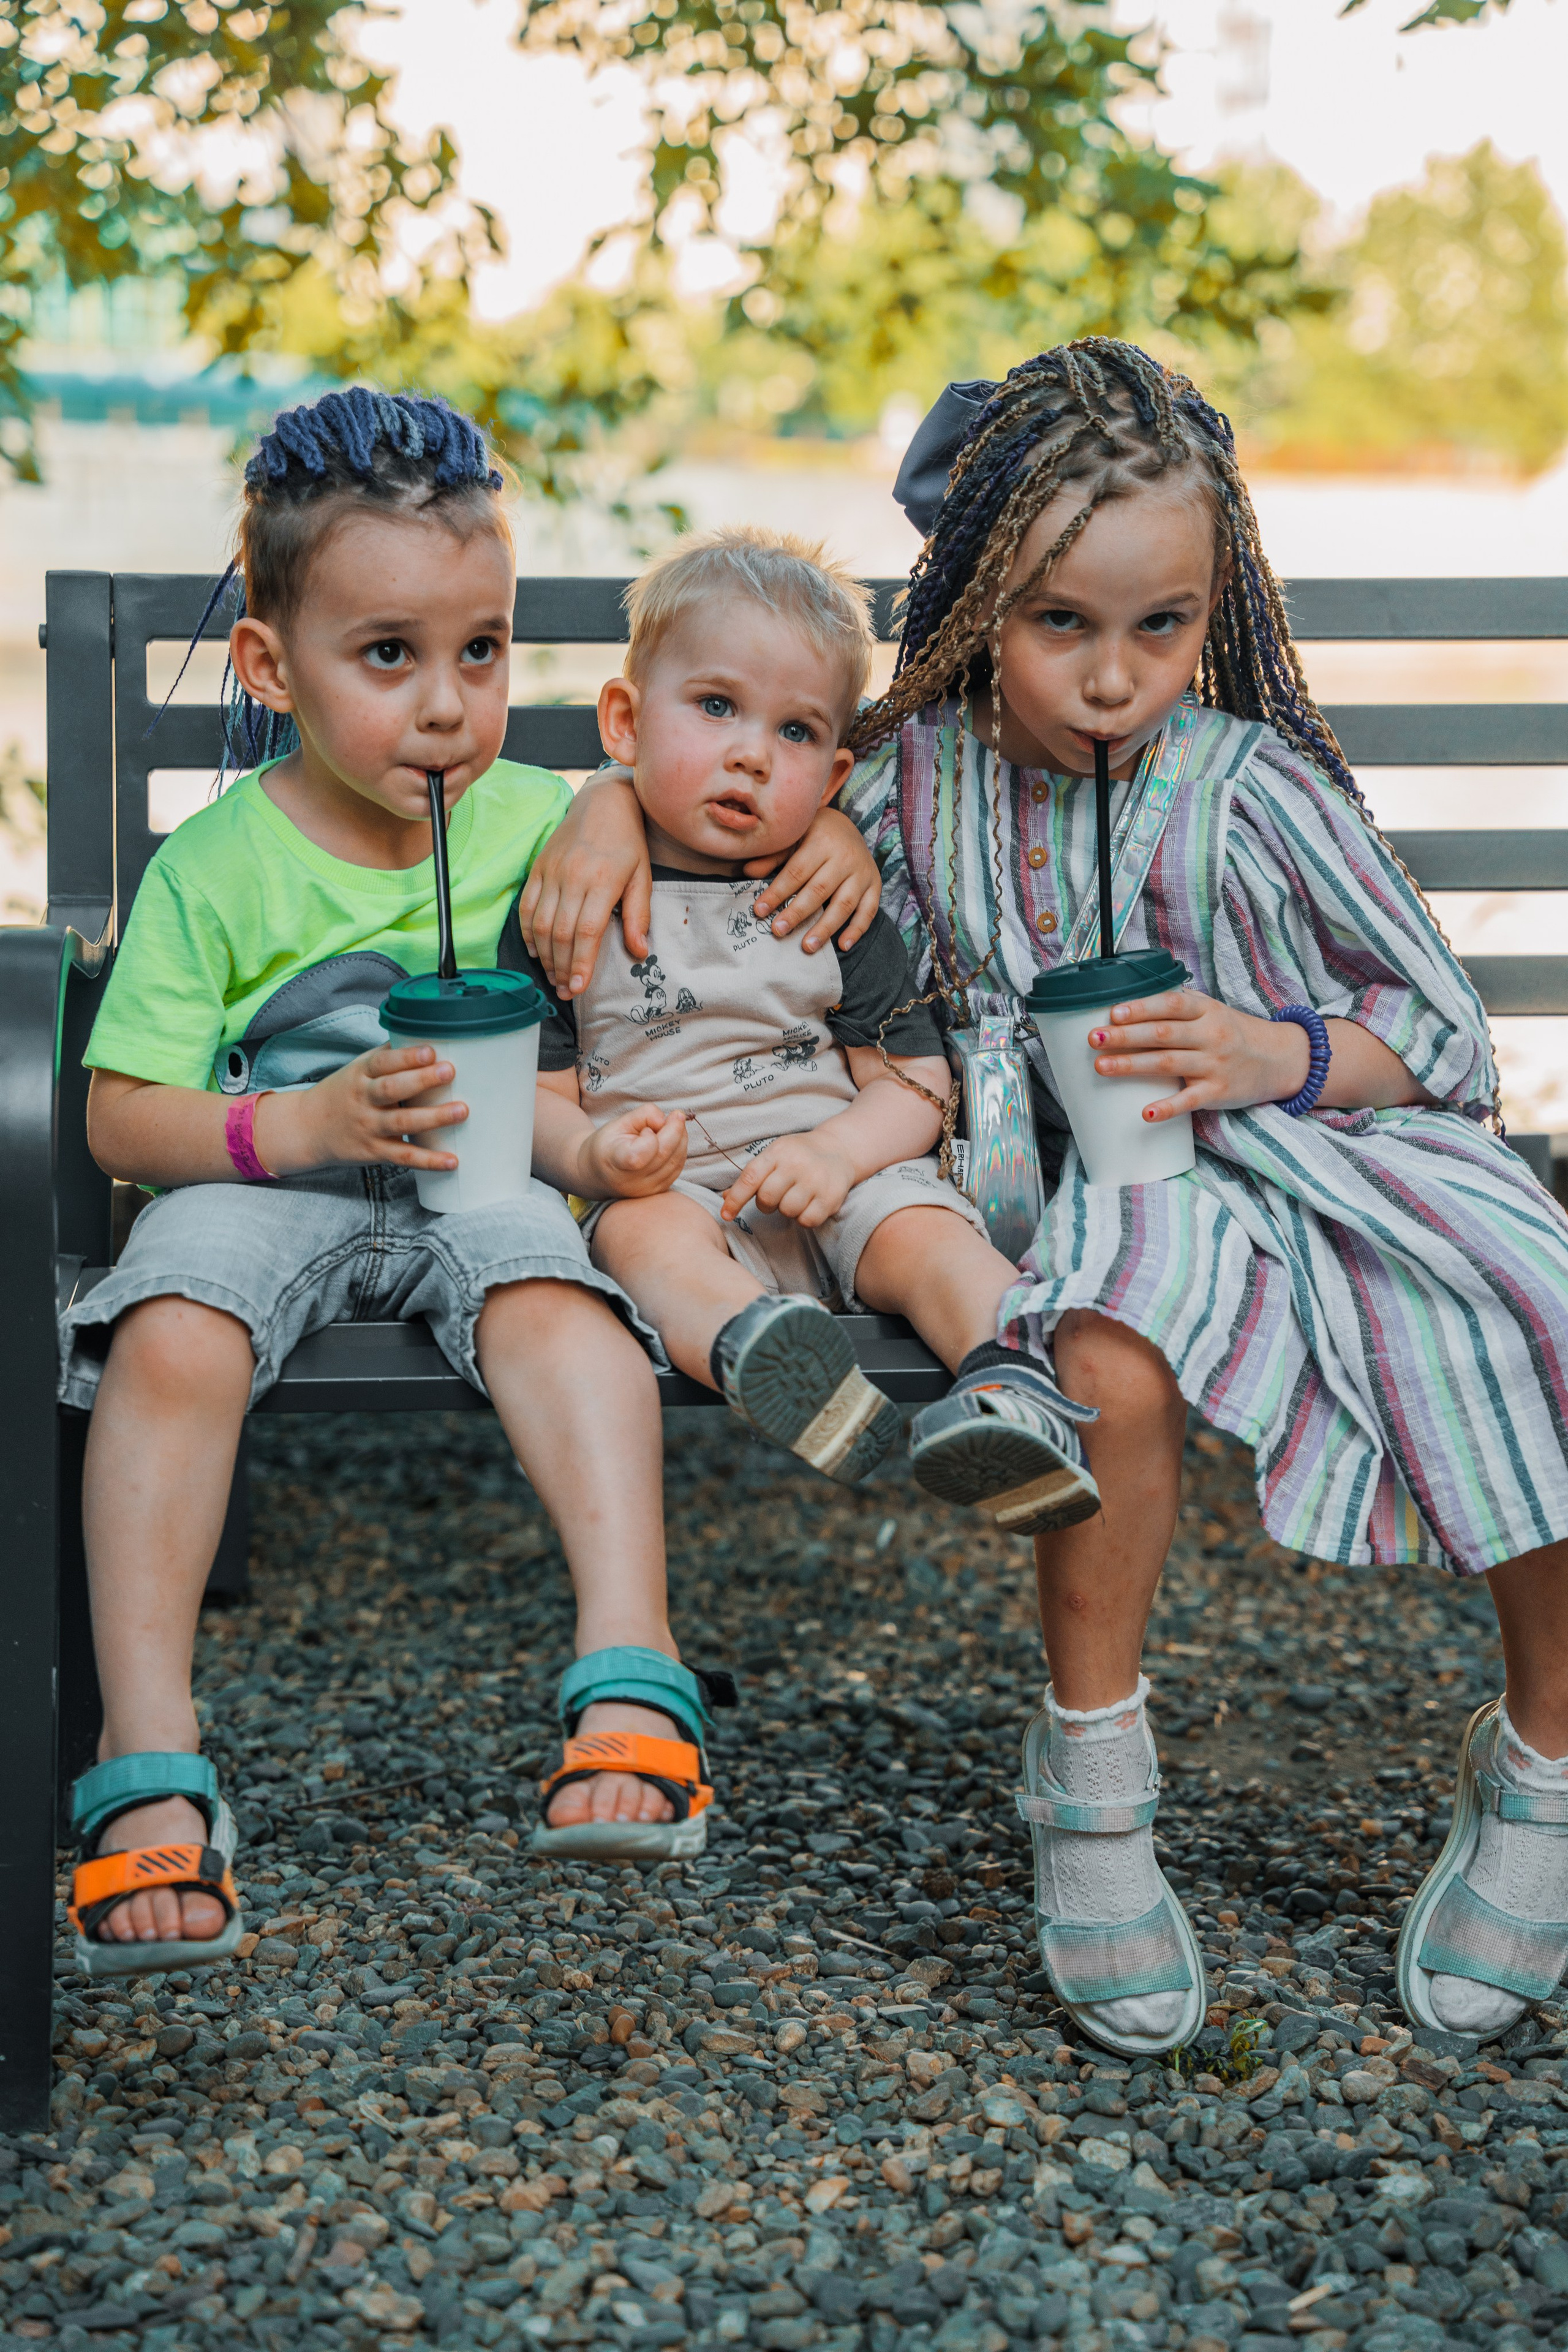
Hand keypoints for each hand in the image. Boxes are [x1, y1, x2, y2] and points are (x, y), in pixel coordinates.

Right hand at [261, 1044, 466, 1173]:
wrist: (307, 1128)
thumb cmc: (344, 1093)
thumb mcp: (358, 1069)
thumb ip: (388, 1056)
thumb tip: (427, 1035)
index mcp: (361, 1074)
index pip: (382, 1062)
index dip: (406, 1057)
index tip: (430, 1051)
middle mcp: (363, 1099)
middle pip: (391, 1089)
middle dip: (421, 1080)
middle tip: (449, 1071)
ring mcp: (368, 1127)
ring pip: (401, 1122)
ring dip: (432, 1118)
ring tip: (461, 1111)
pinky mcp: (374, 1151)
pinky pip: (404, 1156)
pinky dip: (429, 1160)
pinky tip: (452, 1160)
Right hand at [517, 769, 649, 996]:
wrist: (603, 802)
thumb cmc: (628, 842)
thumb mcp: (643, 876)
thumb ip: (639, 915)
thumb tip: (640, 952)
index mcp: (603, 880)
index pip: (587, 931)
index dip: (581, 963)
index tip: (578, 988)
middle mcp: (573, 876)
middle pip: (560, 932)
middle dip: (562, 967)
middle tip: (565, 991)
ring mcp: (552, 872)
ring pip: (540, 923)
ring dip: (545, 955)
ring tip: (554, 976)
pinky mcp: (538, 867)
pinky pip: (526, 906)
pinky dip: (527, 932)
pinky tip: (536, 951)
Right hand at [576, 1104, 687, 1199]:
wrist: (599, 1173)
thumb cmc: (609, 1144)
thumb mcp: (619, 1123)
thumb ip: (643, 1115)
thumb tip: (666, 1120)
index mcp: (616, 1162)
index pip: (640, 1155)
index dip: (650, 1137)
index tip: (645, 1129)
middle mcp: (632, 1181)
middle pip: (664, 1155)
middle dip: (676, 1130)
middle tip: (677, 1114)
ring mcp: (646, 1189)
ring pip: (676, 1161)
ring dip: (681, 1139)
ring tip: (673, 1125)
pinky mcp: (658, 1191)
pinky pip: (677, 1168)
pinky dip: (680, 1150)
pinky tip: (673, 1139)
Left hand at [721, 1133, 854, 1229]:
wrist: (839, 1149)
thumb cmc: (798, 1155)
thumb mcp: (774, 1156)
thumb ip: (752, 1177)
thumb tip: (725, 1199)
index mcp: (777, 1152)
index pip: (750, 1178)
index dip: (735, 1199)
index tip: (726, 1215)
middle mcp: (796, 1164)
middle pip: (767, 1198)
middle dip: (766, 1204)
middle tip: (776, 1197)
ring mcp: (815, 1180)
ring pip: (787, 1211)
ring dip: (787, 1210)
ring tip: (796, 1197)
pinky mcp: (831, 1197)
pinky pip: (807, 1220)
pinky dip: (804, 1218)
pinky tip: (808, 1205)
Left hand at [747, 807, 881, 953]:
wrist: (847, 826)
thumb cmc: (812, 836)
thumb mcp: (792, 839)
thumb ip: (772, 857)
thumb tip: (747, 872)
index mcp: (821, 841)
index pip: (796, 872)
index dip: (777, 893)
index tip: (759, 911)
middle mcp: (845, 856)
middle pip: (819, 889)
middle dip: (797, 913)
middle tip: (778, 931)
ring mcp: (863, 872)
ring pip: (844, 904)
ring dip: (826, 927)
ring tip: (807, 947)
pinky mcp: (875, 884)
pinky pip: (869, 910)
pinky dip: (857, 929)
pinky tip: (842, 945)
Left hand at [1088, 987, 1310, 1121]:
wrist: (1279, 1058)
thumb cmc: (1234, 1033)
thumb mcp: (1212, 1011)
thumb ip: (1178, 1007)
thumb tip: (1129, 1004)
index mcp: (1206, 1011)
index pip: (1171, 1005)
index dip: (1141, 1007)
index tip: (1113, 1012)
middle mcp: (1210, 1035)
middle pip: (1163, 1034)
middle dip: (1125, 1036)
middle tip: (1094, 1039)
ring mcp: (1215, 1064)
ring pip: (1168, 1064)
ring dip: (1132, 1066)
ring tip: (1101, 1067)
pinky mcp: (1218, 1092)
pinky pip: (1190, 1100)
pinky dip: (1168, 1107)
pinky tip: (1145, 1112)